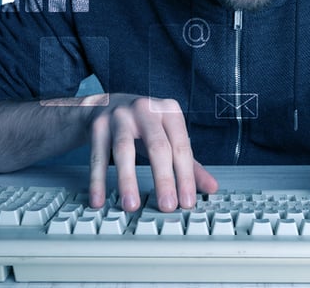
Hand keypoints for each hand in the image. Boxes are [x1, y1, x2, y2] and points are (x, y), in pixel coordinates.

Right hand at [87, 94, 217, 212]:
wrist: (107, 103)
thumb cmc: (144, 124)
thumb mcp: (168, 136)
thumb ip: (189, 162)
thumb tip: (211, 188)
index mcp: (169, 111)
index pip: (181, 147)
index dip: (185, 176)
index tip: (187, 202)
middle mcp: (145, 109)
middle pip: (157, 146)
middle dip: (163, 179)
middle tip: (167, 206)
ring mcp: (119, 115)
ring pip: (124, 149)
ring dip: (128, 180)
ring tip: (132, 206)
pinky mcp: (98, 124)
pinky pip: (97, 156)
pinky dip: (97, 179)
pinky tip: (99, 199)